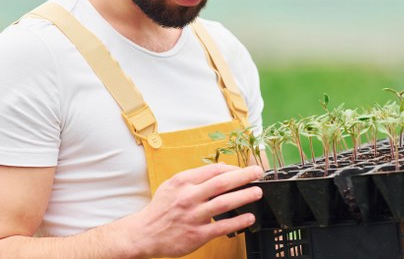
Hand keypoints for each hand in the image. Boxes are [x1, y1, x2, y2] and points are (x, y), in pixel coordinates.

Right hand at [126, 163, 262, 257]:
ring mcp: (194, 216)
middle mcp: (188, 197)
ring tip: (257, 192)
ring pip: (224, 203)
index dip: (232, 168)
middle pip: (221, 183)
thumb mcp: (172, 186)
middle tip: (258, 173)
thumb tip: (219, 171)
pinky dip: (238, 222)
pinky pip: (222, 227)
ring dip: (244, 196)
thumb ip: (193, 179)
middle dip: (243, 176)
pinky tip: (249, 217)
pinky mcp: (197, 234)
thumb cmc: (161, 209)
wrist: (145, 233)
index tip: (244, 168)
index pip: (213, 170)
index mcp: (183, 182)